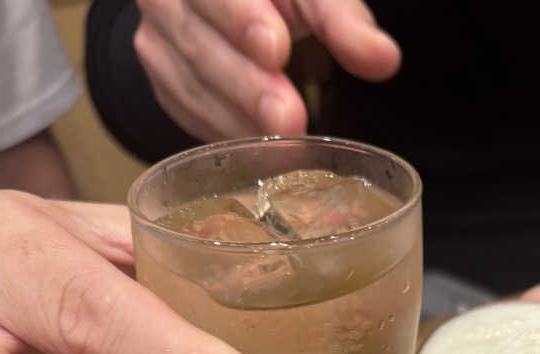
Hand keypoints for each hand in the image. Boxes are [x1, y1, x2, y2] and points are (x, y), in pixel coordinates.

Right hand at [133, 0, 400, 140]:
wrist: (246, 11)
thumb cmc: (287, 0)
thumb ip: (342, 21)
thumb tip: (382, 60)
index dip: (242, 17)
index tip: (276, 49)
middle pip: (198, 39)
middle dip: (247, 84)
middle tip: (288, 119)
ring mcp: (156, 38)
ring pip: (190, 83)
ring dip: (241, 120)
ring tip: (287, 147)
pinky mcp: (164, 79)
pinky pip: (189, 112)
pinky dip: (229, 132)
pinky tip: (263, 153)